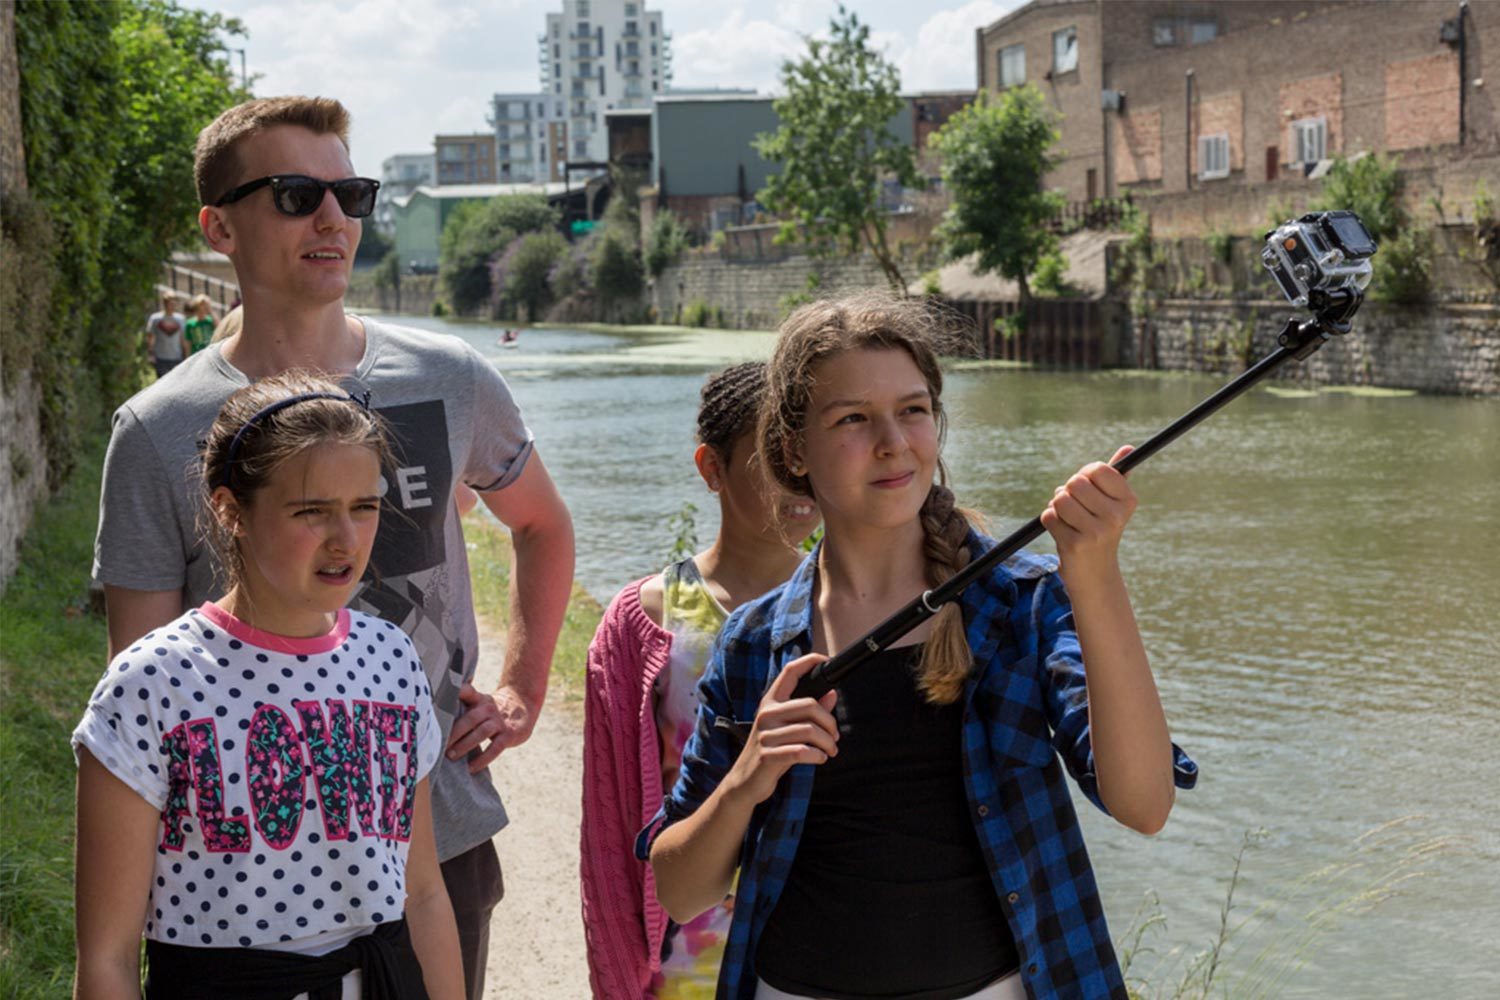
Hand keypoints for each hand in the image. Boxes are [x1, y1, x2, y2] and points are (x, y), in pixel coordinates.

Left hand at [446, 682, 538, 772]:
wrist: (523, 707)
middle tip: (439, 745)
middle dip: (454, 733)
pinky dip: (482, 759)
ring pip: (481, 733)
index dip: (458, 692)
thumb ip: (462, 704)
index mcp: (479, 699)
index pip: (468, 692)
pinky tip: (471, 767)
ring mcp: (499, 722)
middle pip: (470, 719)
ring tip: (451, 755)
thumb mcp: (479, 701)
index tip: (443, 697)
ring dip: (465, 745)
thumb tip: (437, 707)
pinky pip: (494, 748)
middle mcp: (489, 708)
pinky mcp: (509, 735)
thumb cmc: (492, 710)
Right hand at [722, 654, 839, 807]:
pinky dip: (817, 756)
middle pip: (809, 705)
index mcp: (770, 702)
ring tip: (830, 751)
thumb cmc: (771, 751)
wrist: (745, 781)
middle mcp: (766, 714)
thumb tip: (832, 694)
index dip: (809, 662)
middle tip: (834, 736)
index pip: (790, 672)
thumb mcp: (787, 729)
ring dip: (827, 743)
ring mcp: (765, 734)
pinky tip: (819, 759)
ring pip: (810, 730)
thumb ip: (807, 712)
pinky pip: (801, 751)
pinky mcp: (768, 755)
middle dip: (830, 722)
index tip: (826, 660)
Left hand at [1040, 444, 1137, 578]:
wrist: (1095, 574)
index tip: (1087, 486)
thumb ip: (1117, 476)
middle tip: (1076, 507)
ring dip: (1057, 507)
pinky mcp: (1074, 545)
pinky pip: (1049, 516)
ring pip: (1060, 499)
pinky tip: (1063, 532)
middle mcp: (1116, 516)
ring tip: (1069, 519)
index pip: (1098, 469)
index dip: (1085, 475)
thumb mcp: (1112, 504)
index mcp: (1128, 501)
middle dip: (1068, 491)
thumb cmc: (1100, 530)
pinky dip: (1050, 521)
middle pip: (1075, 482)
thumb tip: (1129, 448)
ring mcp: (1096, 532)